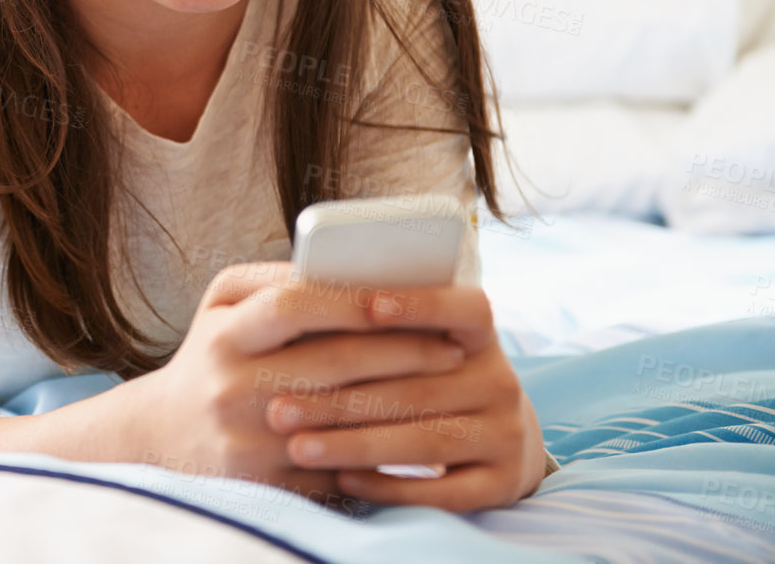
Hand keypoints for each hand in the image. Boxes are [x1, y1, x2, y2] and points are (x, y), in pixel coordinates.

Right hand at [137, 262, 471, 514]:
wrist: (165, 433)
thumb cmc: (212, 354)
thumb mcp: (222, 304)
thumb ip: (275, 279)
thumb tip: (342, 268)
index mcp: (224, 336)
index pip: (292, 306)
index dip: (350, 299)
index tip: (402, 297)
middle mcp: (231, 390)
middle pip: (334, 363)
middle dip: (404, 350)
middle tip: (453, 344)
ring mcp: (249, 442)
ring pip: (348, 419)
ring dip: (408, 398)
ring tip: (447, 381)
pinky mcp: (268, 485)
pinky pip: (341, 465)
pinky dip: (385, 448)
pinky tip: (418, 431)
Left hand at [262, 283, 548, 510]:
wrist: (496, 438)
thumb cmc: (427, 374)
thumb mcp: (418, 341)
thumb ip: (374, 322)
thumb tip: (300, 293)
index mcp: (480, 334)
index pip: (466, 308)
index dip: (422, 305)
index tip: (369, 305)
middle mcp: (501, 381)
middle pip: (416, 388)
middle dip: (339, 399)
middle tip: (276, 409)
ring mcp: (507, 433)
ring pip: (423, 441)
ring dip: (353, 445)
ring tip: (297, 448)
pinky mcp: (502, 482)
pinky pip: (443, 491)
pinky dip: (389, 485)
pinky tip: (342, 479)